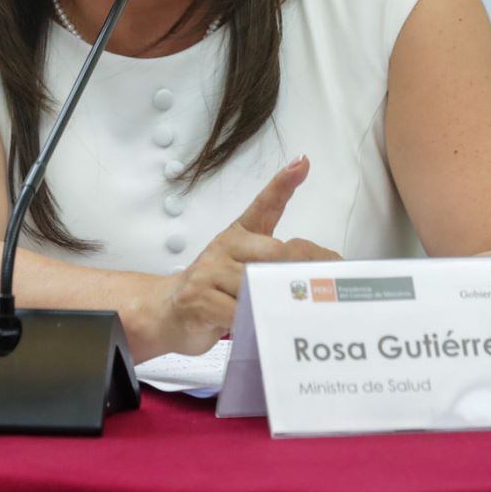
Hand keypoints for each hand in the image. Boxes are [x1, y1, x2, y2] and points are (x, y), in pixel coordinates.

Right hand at [145, 156, 340, 356]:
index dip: (283, 184)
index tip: (301, 164)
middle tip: (322, 289)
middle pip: (274, 252)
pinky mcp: (198, 300)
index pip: (264, 206)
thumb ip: (276, 254)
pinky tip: (255, 327)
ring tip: (286, 315)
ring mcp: (208, 273)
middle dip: (301, 271)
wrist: (167, 311)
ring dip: (275, 303)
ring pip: (258, 285)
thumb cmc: (213, 286)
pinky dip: (252, 323)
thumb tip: (313, 247)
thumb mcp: (244, 264)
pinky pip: (239, 313)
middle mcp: (224, 247)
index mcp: (238, 235)